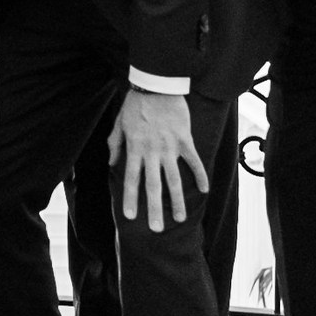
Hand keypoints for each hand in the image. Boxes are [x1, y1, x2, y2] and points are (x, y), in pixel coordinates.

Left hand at [108, 88, 209, 231]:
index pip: (131, 179)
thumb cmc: (135, 105)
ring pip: (174, 179)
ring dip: (177, 200)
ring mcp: (169, 148)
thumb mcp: (119, 124)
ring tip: (179, 218)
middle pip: (153, 186)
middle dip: (154, 209)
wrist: (156, 86)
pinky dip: (200, 176)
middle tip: (157, 229)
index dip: (130, 199)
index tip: (130, 217)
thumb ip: (115, 145)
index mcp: (134, 149)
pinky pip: (193, 161)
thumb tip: (112, 165)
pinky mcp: (184, 140)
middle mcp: (152, 152)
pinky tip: (204, 190)